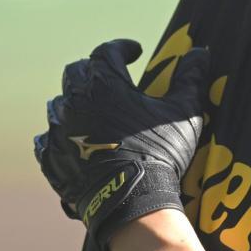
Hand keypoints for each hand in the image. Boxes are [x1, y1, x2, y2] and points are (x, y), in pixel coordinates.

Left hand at [34, 38, 208, 250]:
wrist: (131, 202)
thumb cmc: (159, 151)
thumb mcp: (183, 111)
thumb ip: (190, 77)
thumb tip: (200, 52)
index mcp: (105, 83)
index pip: (106, 51)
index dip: (122, 47)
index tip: (135, 51)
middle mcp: (76, 102)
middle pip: (77, 73)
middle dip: (95, 70)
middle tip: (114, 78)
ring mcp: (59, 132)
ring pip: (61, 104)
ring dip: (77, 101)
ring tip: (96, 109)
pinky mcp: (51, 160)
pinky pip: (50, 138)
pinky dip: (63, 134)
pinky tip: (77, 139)